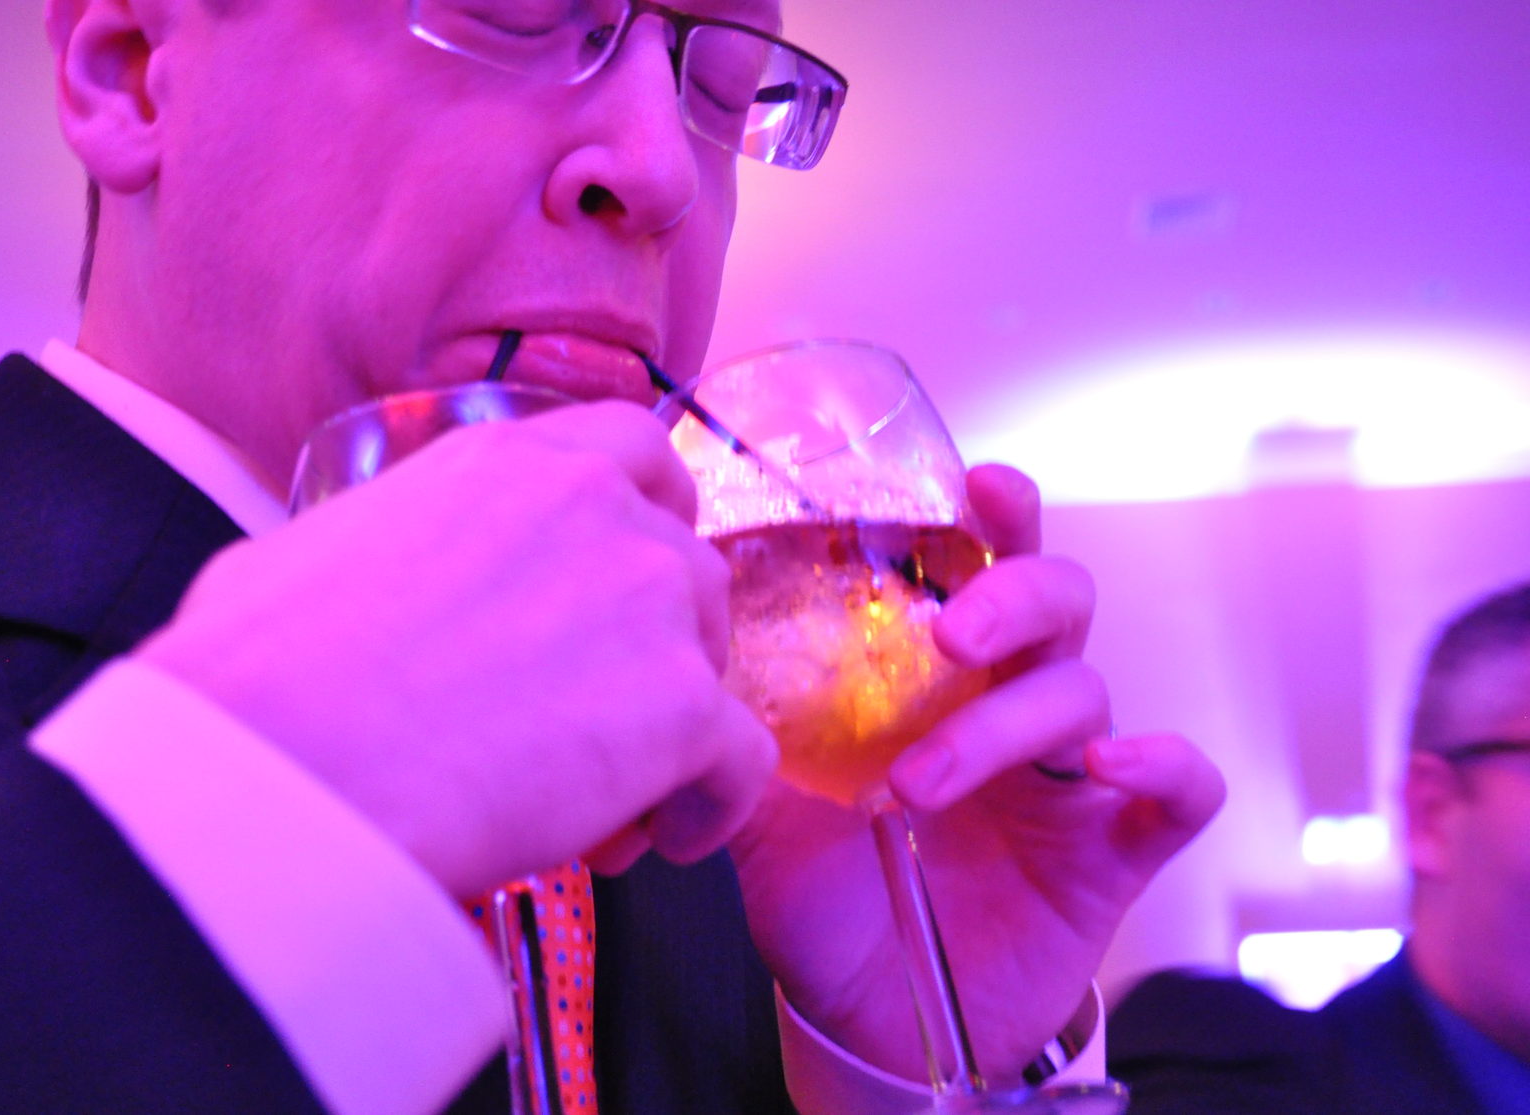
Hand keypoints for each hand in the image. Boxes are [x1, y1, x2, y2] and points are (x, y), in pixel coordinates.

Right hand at [140, 401, 776, 899]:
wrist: (278, 770)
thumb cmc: (253, 678)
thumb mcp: (298, 558)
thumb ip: (379, 548)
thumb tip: (357, 587)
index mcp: (502, 460)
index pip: (633, 451)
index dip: (649, 516)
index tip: (629, 578)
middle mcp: (593, 504)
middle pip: (686, 563)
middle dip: (658, 640)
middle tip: (597, 721)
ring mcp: (646, 596)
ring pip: (713, 658)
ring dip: (678, 723)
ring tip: (608, 800)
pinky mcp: (681, 702)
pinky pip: (742, 759)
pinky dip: (712, 803)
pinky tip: (658, 839)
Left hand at [730, 463, 1224, 1084]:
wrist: (864, 1013)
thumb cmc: (826, 890)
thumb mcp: (766, 800)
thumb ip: (750, 723)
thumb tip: (701, 649)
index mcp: (940, 675)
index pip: (982, 566)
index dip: (995, 516)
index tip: (976, 485)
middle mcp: (1013, 703)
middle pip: (1057, 600)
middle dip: (1012, 597)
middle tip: (947, 637)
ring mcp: (1069, 775)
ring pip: (1082, 695)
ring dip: (1000, 726)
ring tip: (912, 786)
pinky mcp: (1113, 849)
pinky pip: (1182, 789)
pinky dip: (1162, 765)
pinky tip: (1108, 770)